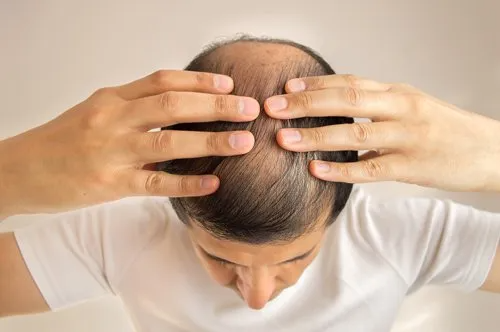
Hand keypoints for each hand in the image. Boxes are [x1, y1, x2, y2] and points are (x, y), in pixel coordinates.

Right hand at [0, 70, 258, 217]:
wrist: (20, 171)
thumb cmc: (63, 142)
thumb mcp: (95, 114)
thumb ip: (134, 110)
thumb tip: (180, 111)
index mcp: (112, 99)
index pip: (162, 81)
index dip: (199, 81)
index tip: (228, 85)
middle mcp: (113, 120)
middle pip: (173, 105)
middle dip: (216, 106)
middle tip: (249, 109)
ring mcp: (111, 152)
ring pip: (169, 141)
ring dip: (211, 140)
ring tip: (243, 141)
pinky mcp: (109, 185)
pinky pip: (156, 184)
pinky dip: (187, 182)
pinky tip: (213, 182)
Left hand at [264, 74, 499, 191]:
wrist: (489, 150)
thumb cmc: (442, 129)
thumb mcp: (410, 107)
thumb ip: (375, 107)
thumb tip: (335, 111)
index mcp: (396, 93)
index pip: (349, 83)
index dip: (316, 84)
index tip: (286, 87)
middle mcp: (400, 108)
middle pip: (346, 102)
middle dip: (306, 104)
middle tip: (273, 108)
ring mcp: (407, 137)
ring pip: (355, 134)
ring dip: (316, 136)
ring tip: (284, 139)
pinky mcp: (412, 167)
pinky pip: (370, 169)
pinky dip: (341, 169)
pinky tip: (316, 170)